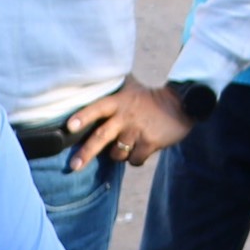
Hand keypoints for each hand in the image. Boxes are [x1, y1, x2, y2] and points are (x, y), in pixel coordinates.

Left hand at [61, 80, 191, 168]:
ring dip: (119, 155)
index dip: (83, 117)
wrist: (180, 104)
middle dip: (86, 153)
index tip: (69, 127)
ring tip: (129, 144)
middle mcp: (125, 116)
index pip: (97, 108)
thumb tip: (91, 84)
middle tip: (74, 165)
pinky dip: (136, 159)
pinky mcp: (150, 143)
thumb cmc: (150, 99)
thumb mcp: (130, 89)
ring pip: (117, 154)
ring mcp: (137, 131)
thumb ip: (113, 93)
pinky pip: (134, 160)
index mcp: (118, 102)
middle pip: (101, 137)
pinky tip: (143, 149)